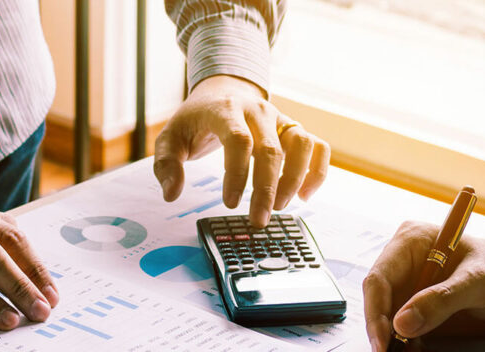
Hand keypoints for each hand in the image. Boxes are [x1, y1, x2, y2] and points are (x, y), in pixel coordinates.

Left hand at [153, 75, 330, 227]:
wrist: (222, 90)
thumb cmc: (197, 119)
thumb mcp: (171, 137)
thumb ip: (166, 165)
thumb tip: (172, 194)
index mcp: (226, 110)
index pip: (238, 140)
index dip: (237, 174)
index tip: (230, 203)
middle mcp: (258, 111)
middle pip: (271, 149)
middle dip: (266, 189)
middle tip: (258, 220)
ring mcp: (280, 118)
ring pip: (301, 145)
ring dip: (294, 180)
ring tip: (280, 206)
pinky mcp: (294, 128)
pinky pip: (318, 147)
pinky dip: (317, 171)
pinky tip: (304, 195)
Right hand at [363, 201, 484, 350]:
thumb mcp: (479, 282)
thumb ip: (442, 299)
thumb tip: (401, 323)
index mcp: (412, 241)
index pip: (379, 278)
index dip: (376, 312)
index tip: (384, 341)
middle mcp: (404, 261)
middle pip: (378, 300)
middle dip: (382, 330)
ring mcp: (410, 283)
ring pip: (387, 317)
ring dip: (394, 340)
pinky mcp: (417, 304)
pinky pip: (402, 327)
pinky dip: (406, 343)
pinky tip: (416, 351)